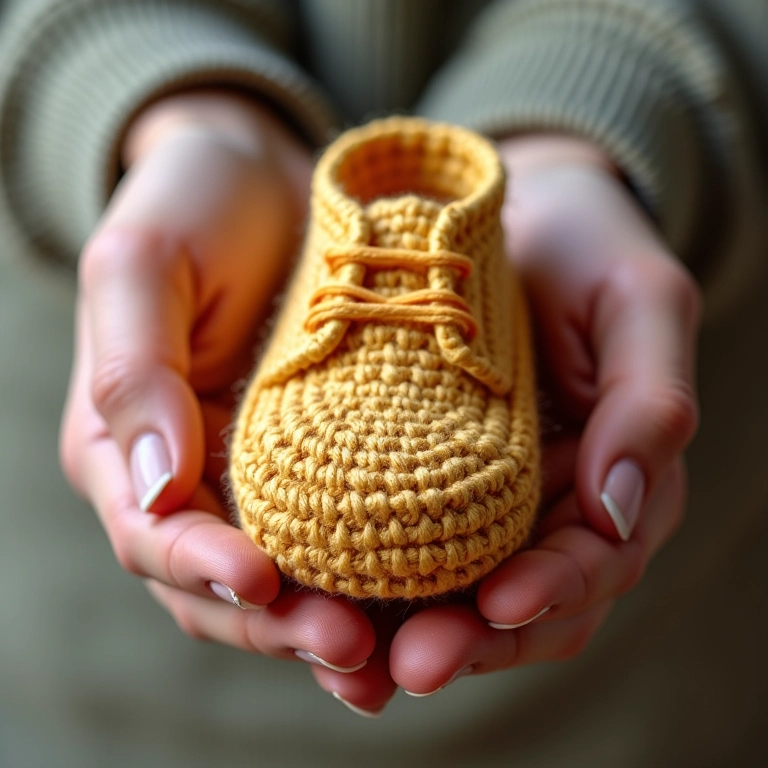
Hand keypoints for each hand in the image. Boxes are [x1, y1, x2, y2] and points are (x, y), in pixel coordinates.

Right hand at [59, 90, 374, 674]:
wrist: (264, 178)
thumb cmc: (192, 206)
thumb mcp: (142, 265)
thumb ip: (133, 371)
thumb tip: (156, 487)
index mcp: (129, 445)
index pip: (155, 534)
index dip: (203, 568)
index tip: (262, 582)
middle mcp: (191, 478)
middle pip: (222, 584)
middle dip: (280, 624)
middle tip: (351, 652)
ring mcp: (259, 476)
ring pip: (285, 581)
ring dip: (328, 626)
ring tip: (389, 664)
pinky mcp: (323, 460)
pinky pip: (342, 533)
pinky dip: (371, 581)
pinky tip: (416, 607)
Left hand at [380, 135, 700, 699]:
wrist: (515, 215)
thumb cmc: (587, 252)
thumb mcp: (639, 303)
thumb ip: (649, 401)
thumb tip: (618, 510)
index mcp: (613, 477)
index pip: (593, 560)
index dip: (553, 590)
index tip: (499, 603)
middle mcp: (550, 504)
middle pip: (524, 602)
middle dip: (477, 639)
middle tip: (414, 665)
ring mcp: (487, 498)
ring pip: (464, 593)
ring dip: (422, 632)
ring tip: (365, 659)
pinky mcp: (426, 476)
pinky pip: (408, 545)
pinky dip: (380, 586)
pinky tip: (334, 603)